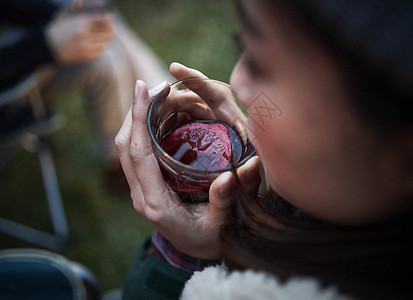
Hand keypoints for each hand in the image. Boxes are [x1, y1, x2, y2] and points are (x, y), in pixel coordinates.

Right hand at [45, 10, 113, 64]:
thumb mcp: (63, 15)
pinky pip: (100, 51)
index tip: (110, 18)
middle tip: (112, 29)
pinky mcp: (86, 55)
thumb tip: (81, 2)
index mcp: (80, 21)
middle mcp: (84, 33)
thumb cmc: (56, 29)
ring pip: (105, 41)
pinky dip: (102, 47)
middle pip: (107, 30)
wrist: (46, 46)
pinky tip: (100, 45)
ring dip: (107, 39)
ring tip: (106, 37)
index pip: (102, 18)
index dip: (108, 18)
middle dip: (110, 29)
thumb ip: (74, 7)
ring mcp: (86, 45)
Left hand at [114, 63, 260, 258]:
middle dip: (135, 112)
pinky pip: (137, 153)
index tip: (144, 88)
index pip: (140, 154)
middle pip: (125, 146)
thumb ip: (227, 198)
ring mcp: (140, 190)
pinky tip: (161, 116)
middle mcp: (142, 195)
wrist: (195, 253)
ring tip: (159, 95)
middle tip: (156, 86)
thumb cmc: (209, 240)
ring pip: (127, 148)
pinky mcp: (145, 185)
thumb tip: (246, 167)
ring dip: (137, 118)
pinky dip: (143, 130)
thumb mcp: (221, 224)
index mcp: (157, 204)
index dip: (139, 119)